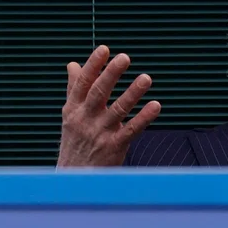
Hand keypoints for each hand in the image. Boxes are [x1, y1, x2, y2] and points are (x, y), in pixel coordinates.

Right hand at [57, 45, 161, 166]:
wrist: (74, 179)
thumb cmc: (76, 142)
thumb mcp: (71, 115)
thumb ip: (74, 89)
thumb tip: (72, 64)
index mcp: (73, 109)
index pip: (82, 84)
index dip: (92, 66)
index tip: (104, 49)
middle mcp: (84, 119)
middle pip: (98, 93)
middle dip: (111, 74)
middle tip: (124, 57)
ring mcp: (99, 134)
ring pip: (117, 110)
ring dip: (132, 93)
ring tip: (146, 78)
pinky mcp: (113, 147)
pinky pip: (131, 130)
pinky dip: (144, 117)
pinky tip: (156, 106)